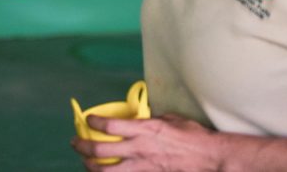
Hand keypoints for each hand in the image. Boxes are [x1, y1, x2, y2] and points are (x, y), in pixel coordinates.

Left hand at [71, 114, 221, 171]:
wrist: (210, 159)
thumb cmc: (193, 137)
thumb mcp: (170, 119)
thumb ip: (152, 120)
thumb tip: (143, 119)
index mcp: (144, 129)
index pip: (110, 125)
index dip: (94, 122)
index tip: (88, 120)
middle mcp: (139, 148)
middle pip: (101, 150)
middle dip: (83, 147)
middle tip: (76, 143)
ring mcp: (143, 167)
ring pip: (107, 171)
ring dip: (91, 167)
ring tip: (85, 162)